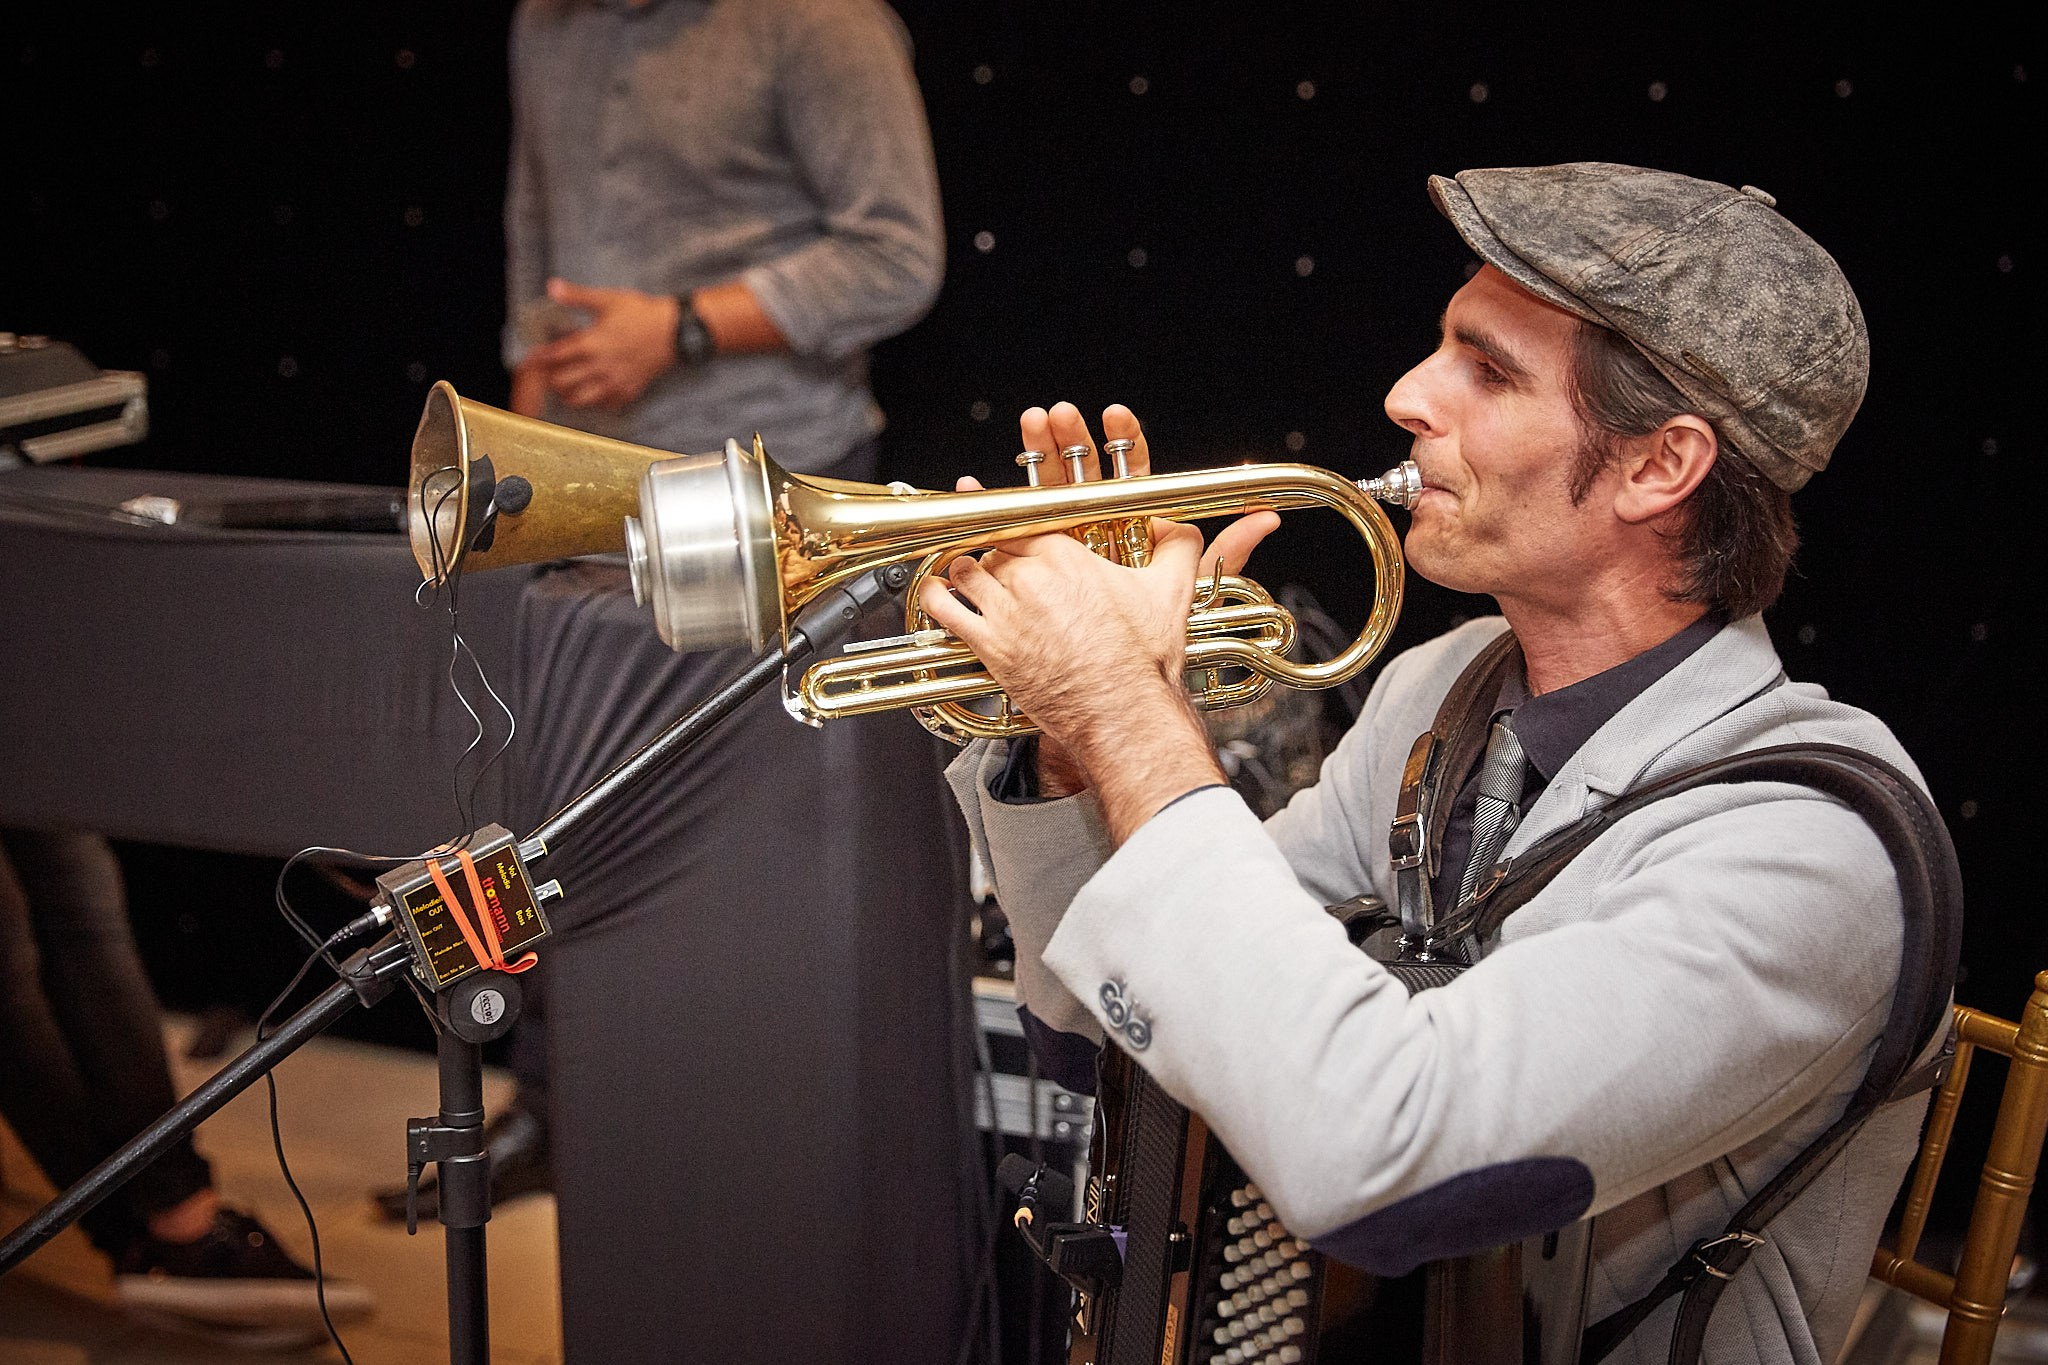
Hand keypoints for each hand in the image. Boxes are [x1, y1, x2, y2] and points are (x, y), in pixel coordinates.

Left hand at [526, 278, 681, 409]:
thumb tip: (551, 287)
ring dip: (568, 393)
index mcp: (591, 343)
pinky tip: (592, 390)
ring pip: (580, 399)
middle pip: (562, 382)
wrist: (676, 332)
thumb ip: (577, 296)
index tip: (533, 358)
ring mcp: (614, 382)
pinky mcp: (629, 391)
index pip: (554, 356)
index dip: (539, 358)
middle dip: (551, 377)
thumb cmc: (642, 314)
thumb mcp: (608, 300)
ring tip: (566, 385)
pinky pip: (604, 404)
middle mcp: (600, 366)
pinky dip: (594, 400)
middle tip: (549, 371)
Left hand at [921, 403, 1280, 839]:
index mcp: (1068, 551)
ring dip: (962, 567)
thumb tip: (1217, 521)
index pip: (1026, 513)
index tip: (980, 490)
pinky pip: (945, 610)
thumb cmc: (1145, 657)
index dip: (1003, 502)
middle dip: (988, 542)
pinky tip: (934, 592)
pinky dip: (934, 596)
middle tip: (976, 536)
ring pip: (965, 569)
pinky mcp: (990, 644)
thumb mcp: (1169, 592)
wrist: (1124, 711)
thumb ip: (1184, 546)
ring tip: (962, 568)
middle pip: (994, 541)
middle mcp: (1032, 573)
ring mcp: (1008, 609)